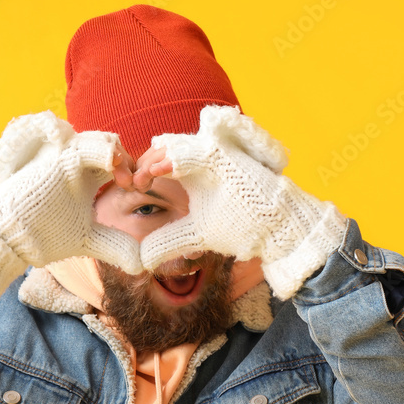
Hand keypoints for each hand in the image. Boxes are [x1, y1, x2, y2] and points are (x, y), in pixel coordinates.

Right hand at [0, 111, 142, 296]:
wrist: (9, 235)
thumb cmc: (43, 234)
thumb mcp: (87, 240)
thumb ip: (113, 245)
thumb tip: (142, 264)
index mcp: (90, 178)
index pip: (121, 163)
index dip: (136, 173)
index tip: (140, 189)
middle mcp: (81, 164)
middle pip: (116, 147)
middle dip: (133, 162)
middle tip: (135, 184)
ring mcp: (69, 159)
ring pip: (104, 141)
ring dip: (120, 156)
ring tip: (124, 179)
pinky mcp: (58, 160)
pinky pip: (87, 147)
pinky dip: (104, 152)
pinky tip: (113, 166)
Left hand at [138, 105, 347, 299]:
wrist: (276, 230)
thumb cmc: (241, 228)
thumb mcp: (195, 236)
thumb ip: (170, 240)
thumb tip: (142, 259)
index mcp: (192, 172)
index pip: (158, 160)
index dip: (139, 171)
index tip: (127, 187)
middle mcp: (201, 158)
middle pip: (159, 147)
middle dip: (139, 163)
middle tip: (129, 182)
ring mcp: (213, 154)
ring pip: (172, 145)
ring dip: (152, 160)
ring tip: (139, 180)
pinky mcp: (224, 156)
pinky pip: (192, 152)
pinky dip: (172, 160)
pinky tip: (157, 172)